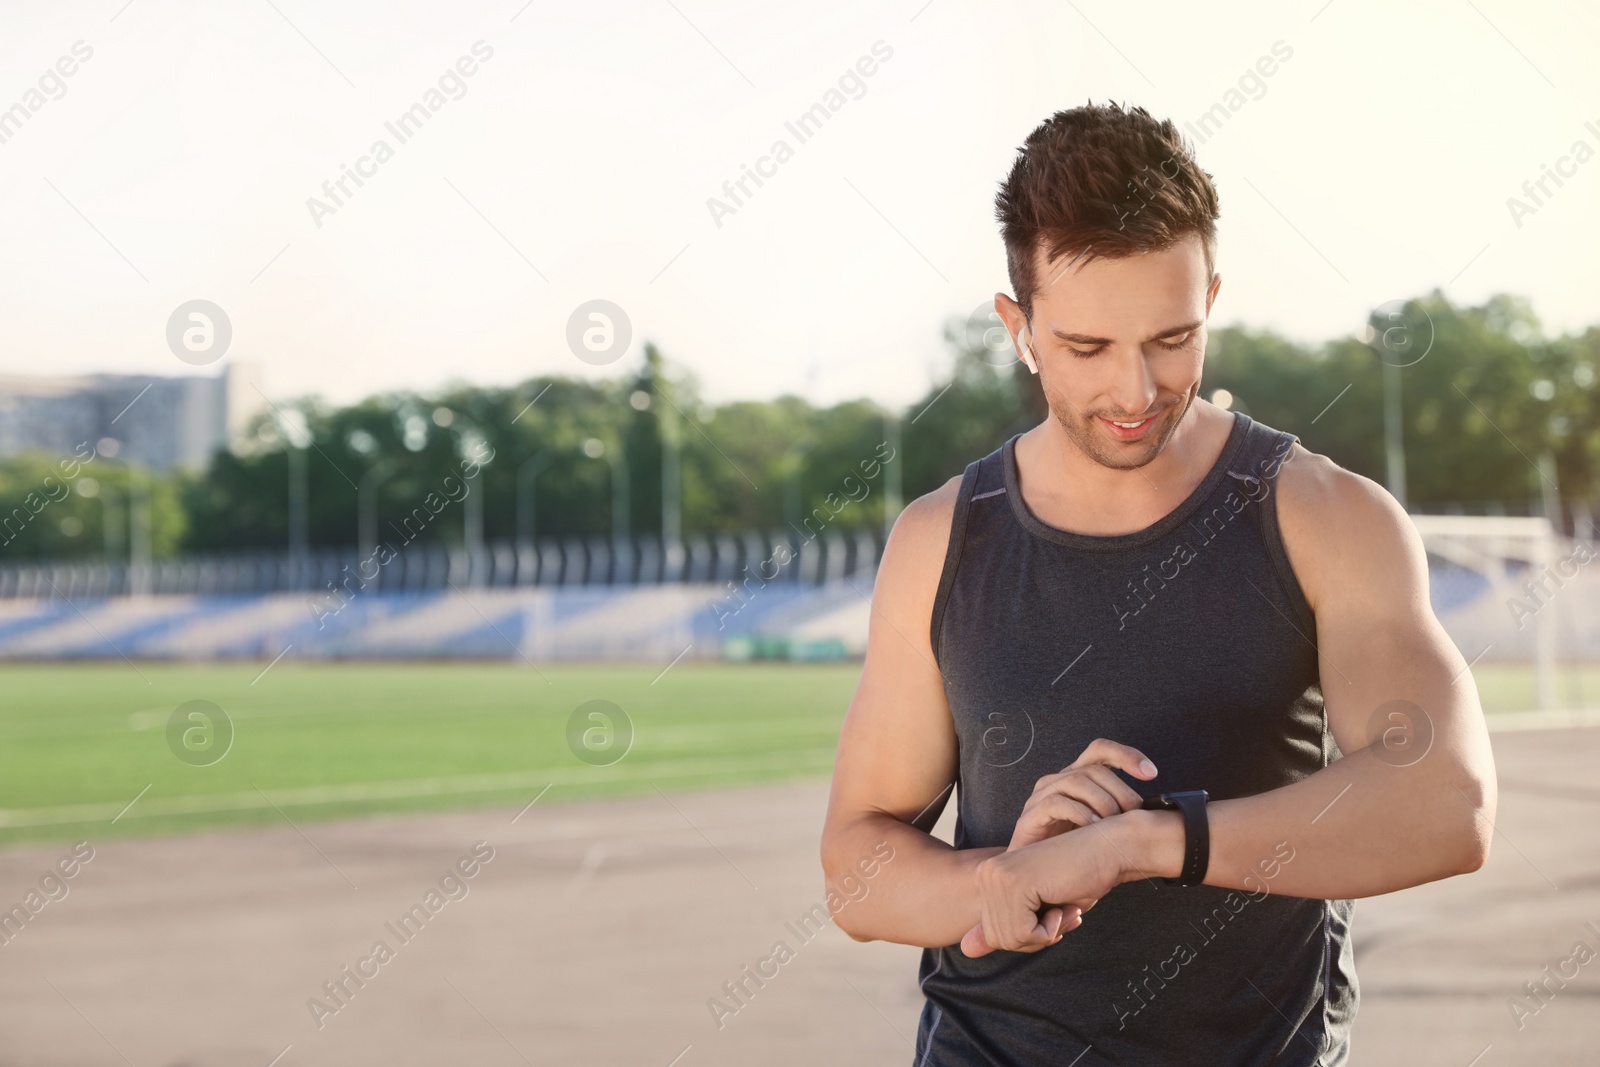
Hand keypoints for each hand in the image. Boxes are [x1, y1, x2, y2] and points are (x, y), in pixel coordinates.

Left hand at [960, 822, 1126, 957]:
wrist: (1110, 849)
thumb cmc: (1082, 878)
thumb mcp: (1040, 911)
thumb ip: (1005, 929)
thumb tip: (965, 950)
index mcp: (987, 877)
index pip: (995, 934)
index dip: (1030, 935)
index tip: (1054, 912)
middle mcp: (985, 874)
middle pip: (999, 939)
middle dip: (1038, 936)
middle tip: (1064, 910)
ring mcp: (997, 877)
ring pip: (1011, 939)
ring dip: (1048, 932)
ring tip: (1066, 905)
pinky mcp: (1014, 883)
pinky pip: (1025, 933)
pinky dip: (1052, 929)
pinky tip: (1064, 902)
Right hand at [1008, 738, 1157, 850]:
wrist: (1034, 876)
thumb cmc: (1071, 851)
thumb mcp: (1101, 828)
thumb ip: (1120, 814)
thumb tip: (1155, 811)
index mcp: (1077, 778)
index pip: (1100, 750)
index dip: (1126, 755)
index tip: (1151, 773)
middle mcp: (1059, 780)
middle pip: (1094, 769)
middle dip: (1121, 791)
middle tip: (1134, 816)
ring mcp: (1042, 795)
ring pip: (1076, 780)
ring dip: (1103, 802)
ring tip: (1113, 824)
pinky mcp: (1030, 815)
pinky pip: (1056, 803)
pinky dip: (1079, 814)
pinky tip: (1093, 828)